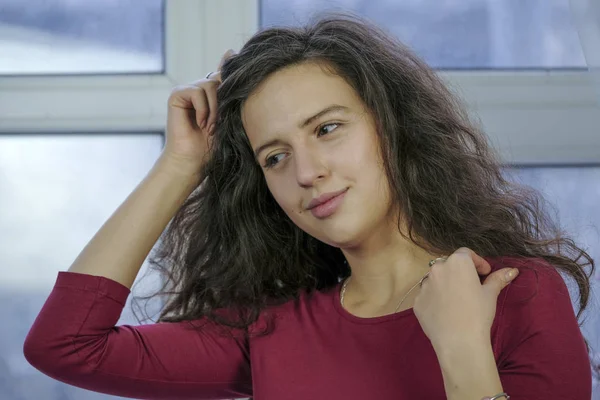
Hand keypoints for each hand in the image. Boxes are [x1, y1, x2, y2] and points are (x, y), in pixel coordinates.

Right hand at [161, 49, 235, 174]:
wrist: (193, 161)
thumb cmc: (213, 145)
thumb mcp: (228, 115)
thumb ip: (230, 89)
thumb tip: (230, 51)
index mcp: (214, 95)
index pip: (224, 75)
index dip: (228, 67)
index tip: (234, 54)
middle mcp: (200, 89)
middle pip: (220, 80)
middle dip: (224, 103)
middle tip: (219, 125)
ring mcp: (188, 90)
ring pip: (211, 85)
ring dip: (215, 109)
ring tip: (210, 127)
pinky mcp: (177, 94)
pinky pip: (197, 91)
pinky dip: (203, 109)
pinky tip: (200, 123)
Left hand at [413, 247, 518, 349]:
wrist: (458, 341)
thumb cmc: (478, 313)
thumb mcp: (490, 294)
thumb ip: (498, 279)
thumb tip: (512, 270)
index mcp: (457, 262)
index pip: (466, 254)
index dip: (477, 262)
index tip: (485, 274)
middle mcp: (437, 269)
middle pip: (450, 265)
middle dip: (461, 272)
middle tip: (472, 287)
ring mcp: (424, 285)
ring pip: (437, 279)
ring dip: (447, 284)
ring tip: (458, 301)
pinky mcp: (417, 301)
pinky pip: (428, 295)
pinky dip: (436, 298)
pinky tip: (446, 311)